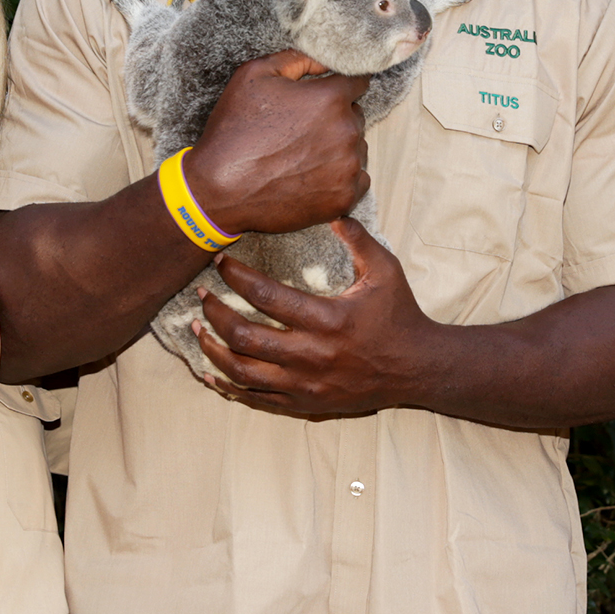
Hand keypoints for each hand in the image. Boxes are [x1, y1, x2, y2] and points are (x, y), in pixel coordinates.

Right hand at [187, 50, 370, 234]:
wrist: (219, 190)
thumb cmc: (235, 130)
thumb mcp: (254, 75)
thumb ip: (297, 58)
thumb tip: (327, 59)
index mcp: (330, 98)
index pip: (358, 82)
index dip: (339, 86)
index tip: (323, 96)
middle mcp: (347, 131)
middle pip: (356, 115)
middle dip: (335, 117)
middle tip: (301, 129)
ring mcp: (348, 167)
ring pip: (357, 147)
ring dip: (339, 147)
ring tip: (302, 155)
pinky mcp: (344, 198)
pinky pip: (358, 179)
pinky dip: (341, 177)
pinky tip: (312, 175)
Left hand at [193, 217, 442, 414]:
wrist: (417, 368)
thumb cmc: (399, 315)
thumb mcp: (386, 271)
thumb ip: (358, 240)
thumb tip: (332, 209)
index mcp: (327, 319)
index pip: (266, 296)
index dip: (236, 277)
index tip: (220, 262)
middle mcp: (311, 355)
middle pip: (244, 336)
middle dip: (214, 313)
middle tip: (200, 296)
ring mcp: (306, 384)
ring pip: (243, 373)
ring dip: (213, 351)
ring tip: (197, 331)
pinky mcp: (305, 404)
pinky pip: (257, 400)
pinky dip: (229, 387)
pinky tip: (210, 373)